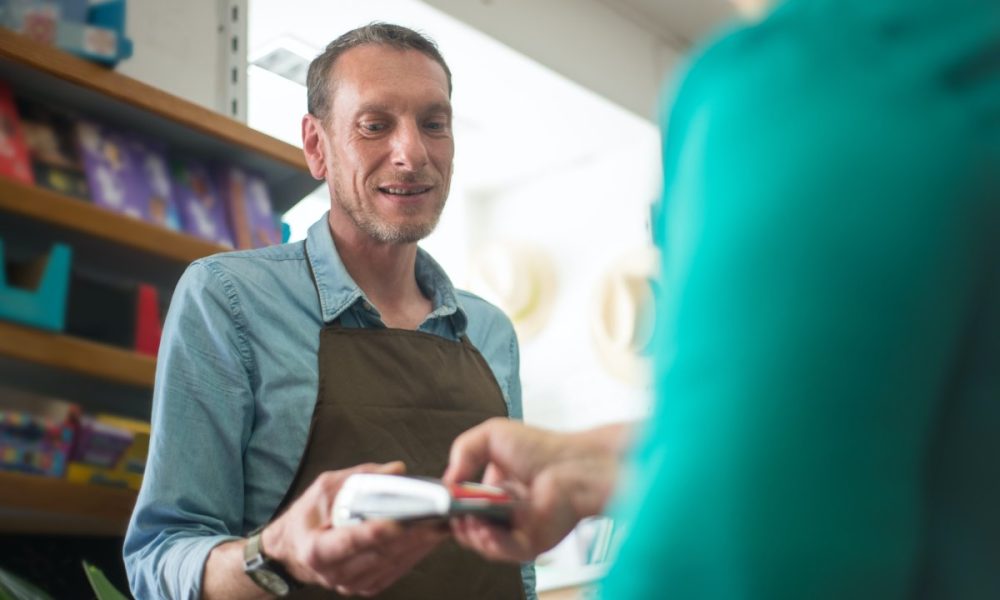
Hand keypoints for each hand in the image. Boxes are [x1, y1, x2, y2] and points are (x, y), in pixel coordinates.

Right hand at [263, 462, 446, 595]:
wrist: (293, 550)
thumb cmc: (308, 516)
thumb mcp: (325, 488)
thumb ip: (361, 477)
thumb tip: (398, 470)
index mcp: (316, 549)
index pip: (350, 541)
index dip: (376, 531)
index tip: (401, 521)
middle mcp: (334, 572)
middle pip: (379, 553)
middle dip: (413, 534)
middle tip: (439, 516)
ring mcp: (351, 583)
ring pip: (393, 563)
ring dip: (421, 543)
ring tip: (443, 523)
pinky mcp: (366, 585)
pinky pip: (396, 570)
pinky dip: (415, 552)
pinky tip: (431, 537)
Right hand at [443, 419, 625, 561]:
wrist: (573, 464)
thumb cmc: (542, 448)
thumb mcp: (492, 435)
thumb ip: (463, 449)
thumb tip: (448, 479)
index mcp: (495, 490)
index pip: (465, 506)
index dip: (452, 506)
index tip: (444, 501)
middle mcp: (505, 512)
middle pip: (471, 529)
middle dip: (459, 523)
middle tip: (456, 512)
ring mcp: (518, 529)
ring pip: (485, 545)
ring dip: (473, 535)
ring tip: (470, 521)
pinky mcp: (532, 543)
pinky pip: (507, 552)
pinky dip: (494, 544)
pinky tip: (487, 530)